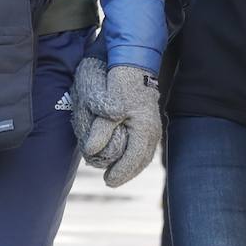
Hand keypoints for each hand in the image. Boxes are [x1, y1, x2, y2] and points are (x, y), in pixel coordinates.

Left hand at [70, 58, 160, 186]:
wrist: (133, 64)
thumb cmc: (120, 84)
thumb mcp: (106, 106)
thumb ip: (100, 130)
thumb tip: (92, 151)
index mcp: (144, 130)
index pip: (134, 160)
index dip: (120, 172)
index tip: (107, 181)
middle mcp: (153, 131)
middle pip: (142, 160)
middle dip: (127, 172)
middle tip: (110, 180)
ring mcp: (154, 126)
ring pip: (145, 154)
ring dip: (132, 165)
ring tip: (117, 172)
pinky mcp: (150, 122)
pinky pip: (145, 146)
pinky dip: (136, 156)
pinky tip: (126, 157)